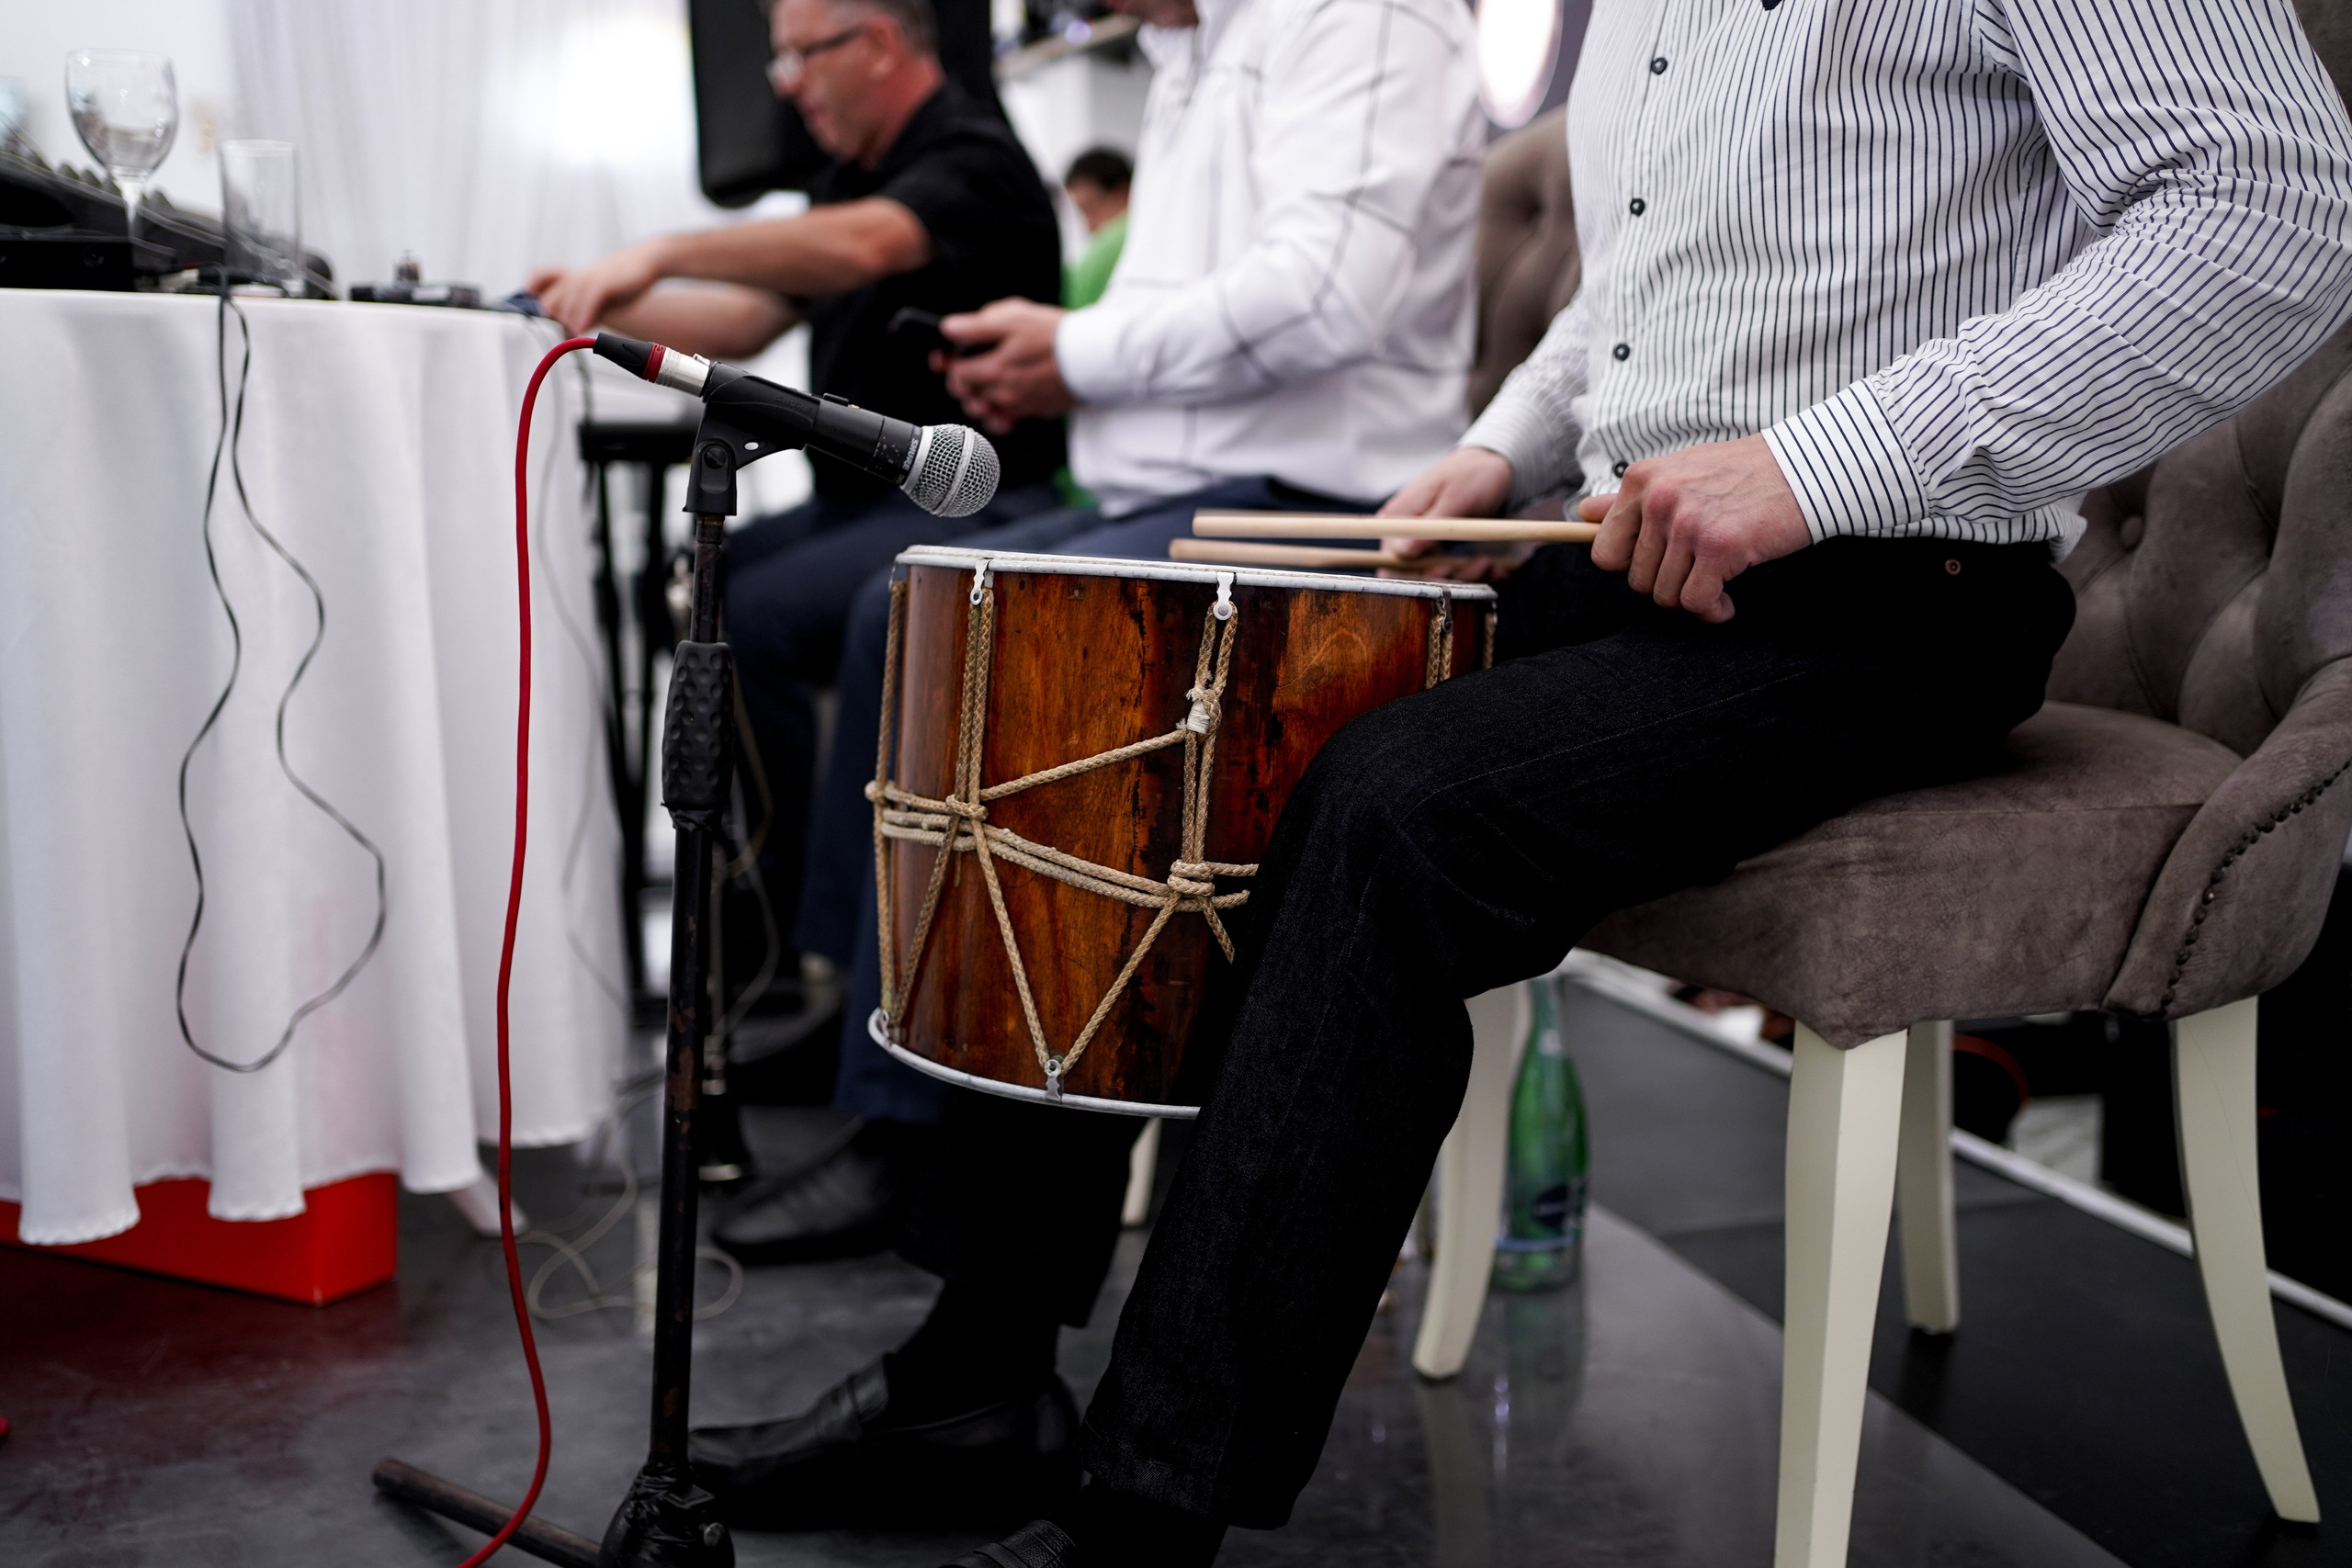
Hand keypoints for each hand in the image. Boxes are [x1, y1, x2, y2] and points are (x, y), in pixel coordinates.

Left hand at [528, 240, 668, 335]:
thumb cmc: (620, 282)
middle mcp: (575, 277)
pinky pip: (588, 299)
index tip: (531, 314)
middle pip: (549, 295)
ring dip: (563, 318)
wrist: (645, 262)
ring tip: (564, 334)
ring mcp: (589, 278)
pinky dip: (582, 315)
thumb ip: (584, 313)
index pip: (539, 277)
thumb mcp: (599, 299)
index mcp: (571, 277)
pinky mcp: (604, 282)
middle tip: (549, 334)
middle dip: (547, 316)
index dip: (531, 293)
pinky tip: (579, 329)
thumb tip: (570, 333)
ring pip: (566, 298)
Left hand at [938, 299, 1070, 431]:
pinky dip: (1001, 413)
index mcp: (993, 370)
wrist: (1092, 354)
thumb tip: (949, 329)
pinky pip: (1008, 419)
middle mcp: (1004, 394)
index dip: (950, 363)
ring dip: (981, 397)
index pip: (956, 375)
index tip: (952, 355)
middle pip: (969, 394)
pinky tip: (1003, 401)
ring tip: (987, 380)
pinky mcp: (1037, 410)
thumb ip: (975, 326)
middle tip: (970, 364)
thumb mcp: (1012, 318)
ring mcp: (1020, 406)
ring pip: (987, 409)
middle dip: (965, 380)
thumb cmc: (1054, 334)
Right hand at [1373, 445, 1518, 581]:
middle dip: (1445, 579)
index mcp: (1398, 517)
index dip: (1415, 574)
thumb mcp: (1455, 497)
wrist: (1497, 467)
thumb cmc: (1473, 473)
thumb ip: (1430, 524)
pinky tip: (1491, 566)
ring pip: (1434, 577)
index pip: (1391, 559)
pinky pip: (1451, 572)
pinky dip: (1472, 575)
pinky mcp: (1441, 549)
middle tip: (1476, 566)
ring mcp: (1424, 543)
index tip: (1445, 571)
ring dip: (1463, 578)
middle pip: (1412, 574)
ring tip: (1487, 563)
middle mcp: (1405, 534)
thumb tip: (1402, 551)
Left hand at [1581, 435, 1809, 622]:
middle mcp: (1658, 499)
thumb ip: (1629, 499)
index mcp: (1641, 480)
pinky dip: (1712, 611)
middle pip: (1637, 581)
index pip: (1604, 552)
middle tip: (1697, 574)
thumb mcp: (1679, 473)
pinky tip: (1728, 602)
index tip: (1660, 564)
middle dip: (1667, 586)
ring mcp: (1687, 522)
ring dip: (1692, 599)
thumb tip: (1581, 513)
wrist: (1805, 467)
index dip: (1630, 568)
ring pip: (1665, 595)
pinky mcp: (1719, 546)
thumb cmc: (1742, 474)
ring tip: (1717, 584)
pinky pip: (1696, 602)